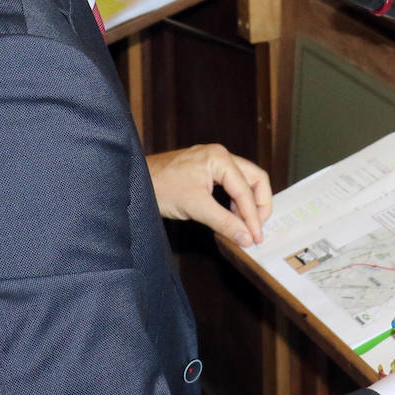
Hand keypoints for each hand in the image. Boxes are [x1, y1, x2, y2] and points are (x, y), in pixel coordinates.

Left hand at [146, 144, 271, 246]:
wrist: (136, 181)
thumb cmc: (161, 187)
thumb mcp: (195, 207)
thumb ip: (224, 222)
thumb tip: (247, 238)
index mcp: (219, 158)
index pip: (246, 189)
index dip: (253, 216)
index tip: (256, 238)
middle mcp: (220, 155)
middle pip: (254, 179)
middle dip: (259, 206)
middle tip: (257, 230)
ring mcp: (213, 161)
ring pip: (245, 182)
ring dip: (247, 205)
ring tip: (243, 228)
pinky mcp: (206, 170)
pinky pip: (231, 185)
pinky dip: (235, 202)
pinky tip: (231, 218)